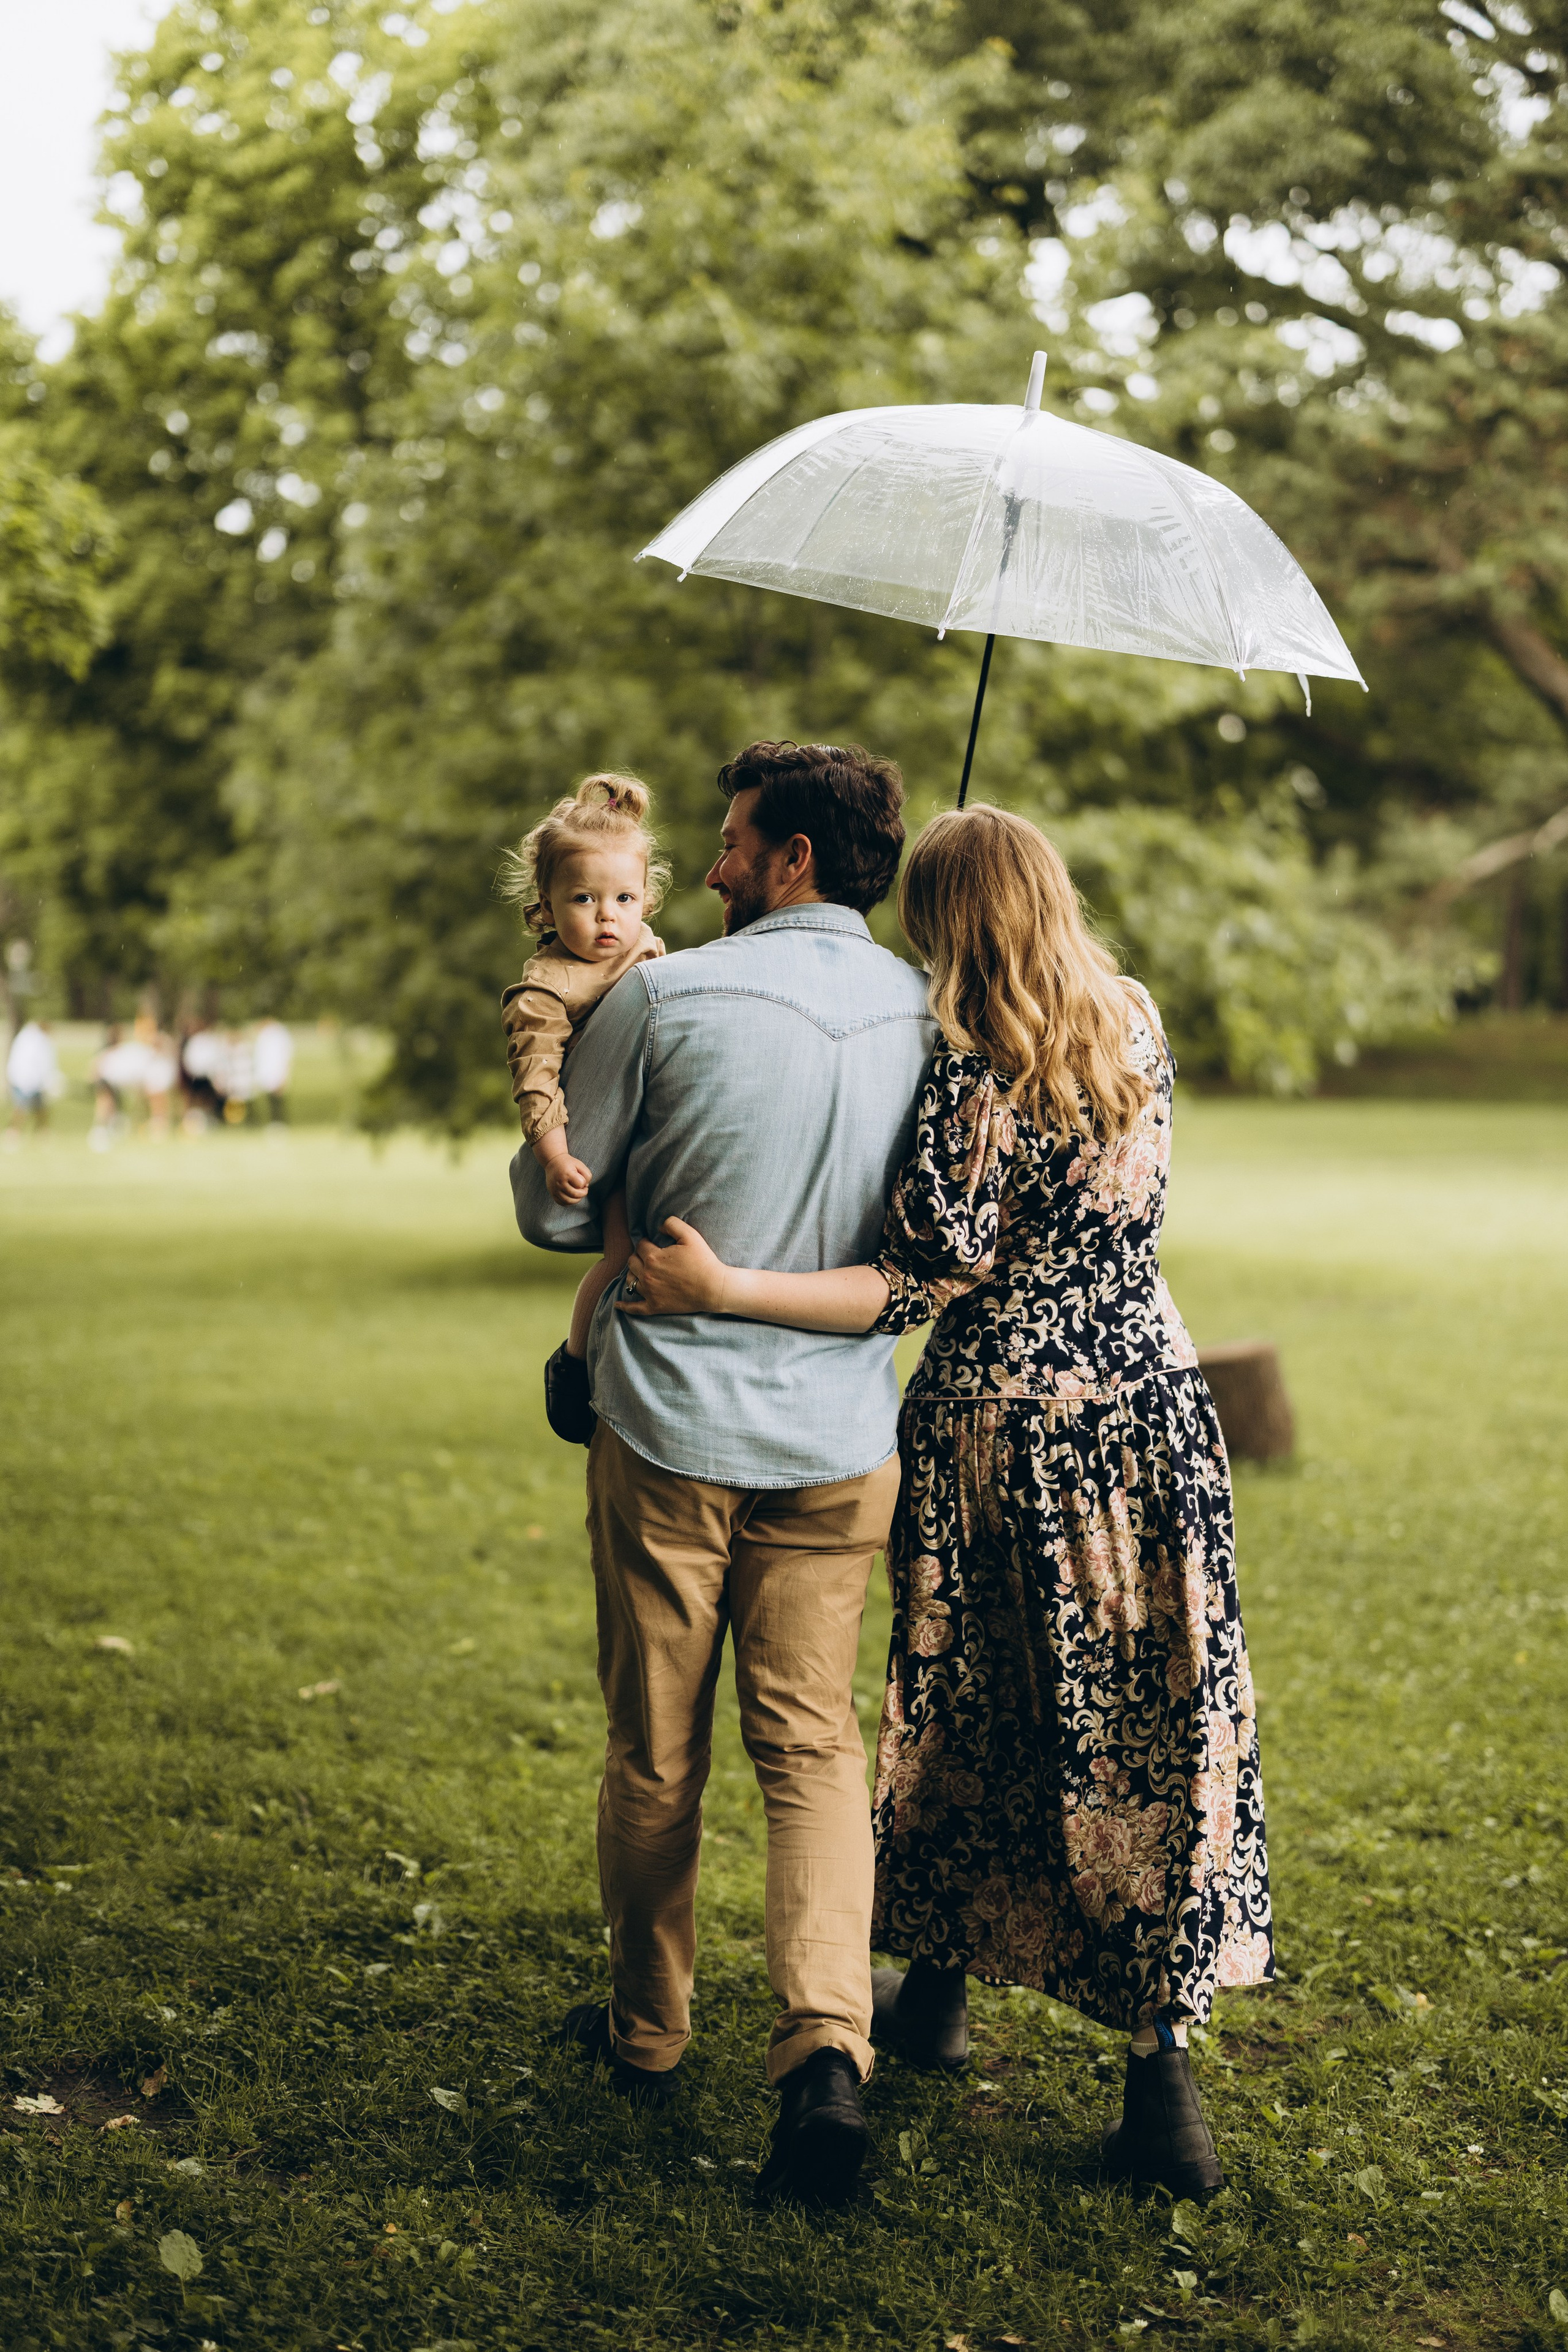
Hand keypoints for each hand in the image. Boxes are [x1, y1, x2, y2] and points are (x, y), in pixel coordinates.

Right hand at [545, 1153, 593, 1204]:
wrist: (553, 1162)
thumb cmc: (569, 1164)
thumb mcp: (580, 1165)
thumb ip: (587, 1175)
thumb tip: (585, 1187)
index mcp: (567, 1174)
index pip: (580, 1184)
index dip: (584, 1182)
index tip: (581, 1178)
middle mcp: (560, 1183)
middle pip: (575, 1195)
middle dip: (583, 1193)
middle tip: (583, 1188)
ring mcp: (555, 1189)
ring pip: (568, 1201)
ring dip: (577, 1199)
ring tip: (578, 1193)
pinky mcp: (552, 1193)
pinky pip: (562, 1203)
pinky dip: (569, 1202)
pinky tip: (571, 1196)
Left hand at [616, 1217, 730, 1316]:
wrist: (713, 1288)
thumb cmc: (703, 1261)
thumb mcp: (690, 1235)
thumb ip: (672, 1224)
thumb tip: (658, 1226)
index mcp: (653, 1257)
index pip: (640, 1245)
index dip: (647, 1242)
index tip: (653, 1244)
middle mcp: (647, 1275)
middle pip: (632, 1261)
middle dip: (638, 1256)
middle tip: (648, 1257)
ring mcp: (649, 1292)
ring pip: (630, 1280)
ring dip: (633, 1274)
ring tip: (640, 1271)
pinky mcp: (654, 1307)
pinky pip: (634, 1308)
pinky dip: (624, 1306)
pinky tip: (618, 1305)